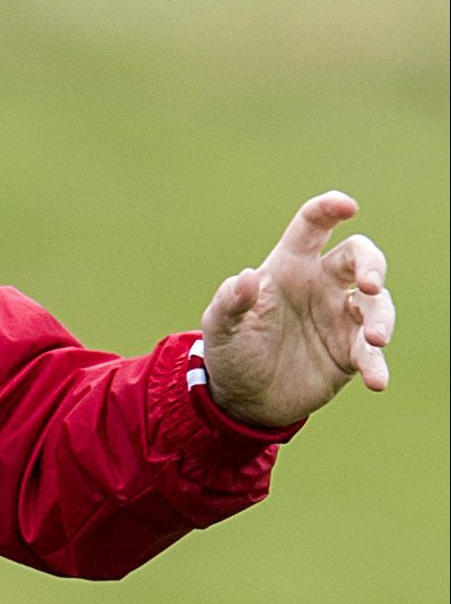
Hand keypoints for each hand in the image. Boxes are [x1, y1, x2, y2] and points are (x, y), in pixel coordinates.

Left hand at [201, 191, 394, 428]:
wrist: (243, 398)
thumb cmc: (231, 350)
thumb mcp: (221, 326)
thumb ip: (230, 301)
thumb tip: (245, 277)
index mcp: (288, 266)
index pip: (312, 227)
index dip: (329, 209)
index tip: (348, 205)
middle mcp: (320, 285)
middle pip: (359, 256)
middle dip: (371, 264)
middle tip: (368, 285)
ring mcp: (340, 317)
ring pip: (376, 303)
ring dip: (382, 318)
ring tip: (376, 340)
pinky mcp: (351, 351)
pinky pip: (372, 352)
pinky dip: (377, 364)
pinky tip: (376, 380)